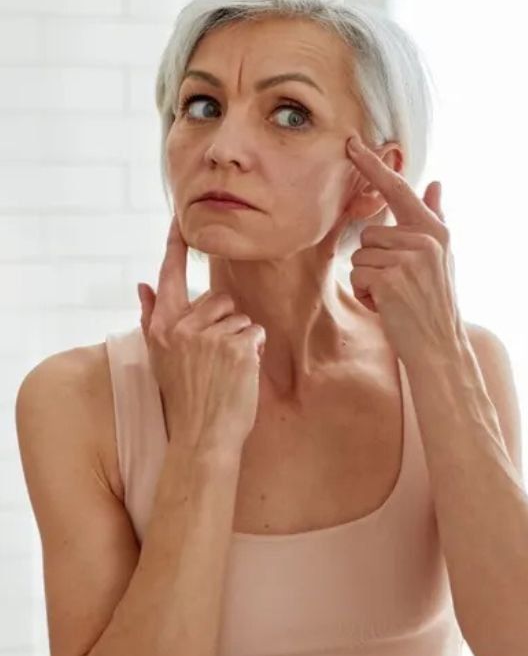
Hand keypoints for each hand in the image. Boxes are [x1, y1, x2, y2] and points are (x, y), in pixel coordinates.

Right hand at [136, 218, 264, 450]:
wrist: (202, 437)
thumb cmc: (186, 399)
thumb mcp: (161, 358)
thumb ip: (152, 318)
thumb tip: (143, 284)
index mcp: (161, 328)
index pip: (168, 277)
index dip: (174, 246)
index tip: (179, 218)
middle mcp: (181, 328)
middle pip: (219, 298)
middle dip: (226, 323)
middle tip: (216, 358)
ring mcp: (209, 336)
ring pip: (240, 317)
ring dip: (241, 339)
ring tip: (226, 369)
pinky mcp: (236, 346)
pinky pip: (255, 333)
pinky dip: (254, 351)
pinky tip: (239, 373)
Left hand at [345, 135, 462, 363]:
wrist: (440, 346)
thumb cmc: (437, 303)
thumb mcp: (443, 257)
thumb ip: (436, 217)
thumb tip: (436, 183)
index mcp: (435, 230)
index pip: (398, 190)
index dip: (373, 166)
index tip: (352, 144)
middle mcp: (425, 239)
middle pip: (370, 233)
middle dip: (375, 261)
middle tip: (400, 286)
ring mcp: (408, 259)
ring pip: (360, 255)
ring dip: (369, 280)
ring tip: (395, 297)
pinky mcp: (391, 279)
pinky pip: (358, 275)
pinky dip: (366, 295)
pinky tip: (388, 307)